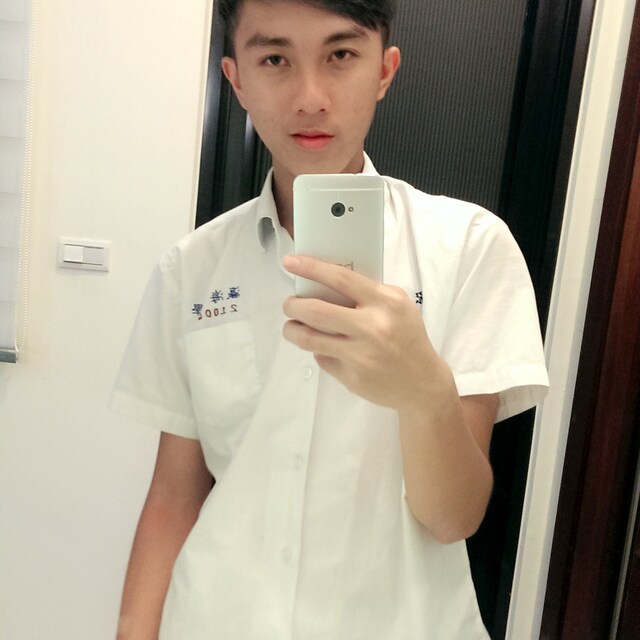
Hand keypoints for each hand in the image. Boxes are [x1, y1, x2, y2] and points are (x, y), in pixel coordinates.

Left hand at [282, 255, 445, 411]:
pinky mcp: (352, 377)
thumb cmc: (407, 337)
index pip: (341, 278)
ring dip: (292, 330)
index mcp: (385, 303)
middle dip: (293, 305)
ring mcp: (360, 355)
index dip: (311, 268)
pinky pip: (322, 358)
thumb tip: (326, 282)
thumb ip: (368, 293)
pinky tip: (325, 347)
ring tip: (291, 326)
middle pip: (316, 311)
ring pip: (310, 339)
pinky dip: (318, 350)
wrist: (422, 382)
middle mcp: (372, 327)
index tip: (291, 262)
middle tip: (289, 304)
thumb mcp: (398, 305)